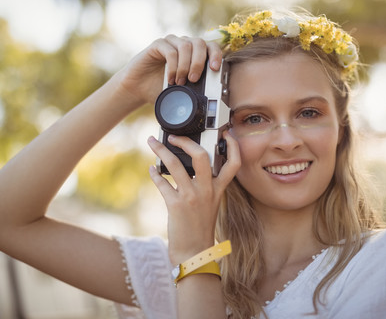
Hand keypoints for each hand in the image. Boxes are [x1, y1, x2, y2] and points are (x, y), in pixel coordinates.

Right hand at [113, 35, 222, 104]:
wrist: (139, 89)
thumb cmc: (162, 88)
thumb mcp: (184, 90)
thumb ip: (197, 88)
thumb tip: (212, 100)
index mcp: (194, 53)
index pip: (211, 46)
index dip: (216, 55)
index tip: (215, 69)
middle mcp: (184, 44)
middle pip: (200, 43)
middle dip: (199, 63)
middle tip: (194, 80)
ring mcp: (171, 43)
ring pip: (186, 45)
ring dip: (185, 66)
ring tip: (180, 82)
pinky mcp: (158, 45)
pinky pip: (170, 50)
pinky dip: (173, 66)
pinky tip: (170, 78)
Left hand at [147, 131, 240, 264]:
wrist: (194, 252)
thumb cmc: (200, 228)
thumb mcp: (210, 204)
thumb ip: (205, 185)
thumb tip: (186, 166)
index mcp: (219, 190)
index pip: (233, 164)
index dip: (232, 146)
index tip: (225, 132)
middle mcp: (207, 190)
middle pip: (201, 156)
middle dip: (185, 141)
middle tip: (173, 136)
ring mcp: (191, 197)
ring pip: (175, 165)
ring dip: (160, 151)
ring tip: (152, 143)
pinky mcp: (176, 205)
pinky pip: (162, 182)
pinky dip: (154, 173)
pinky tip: (152, 170)